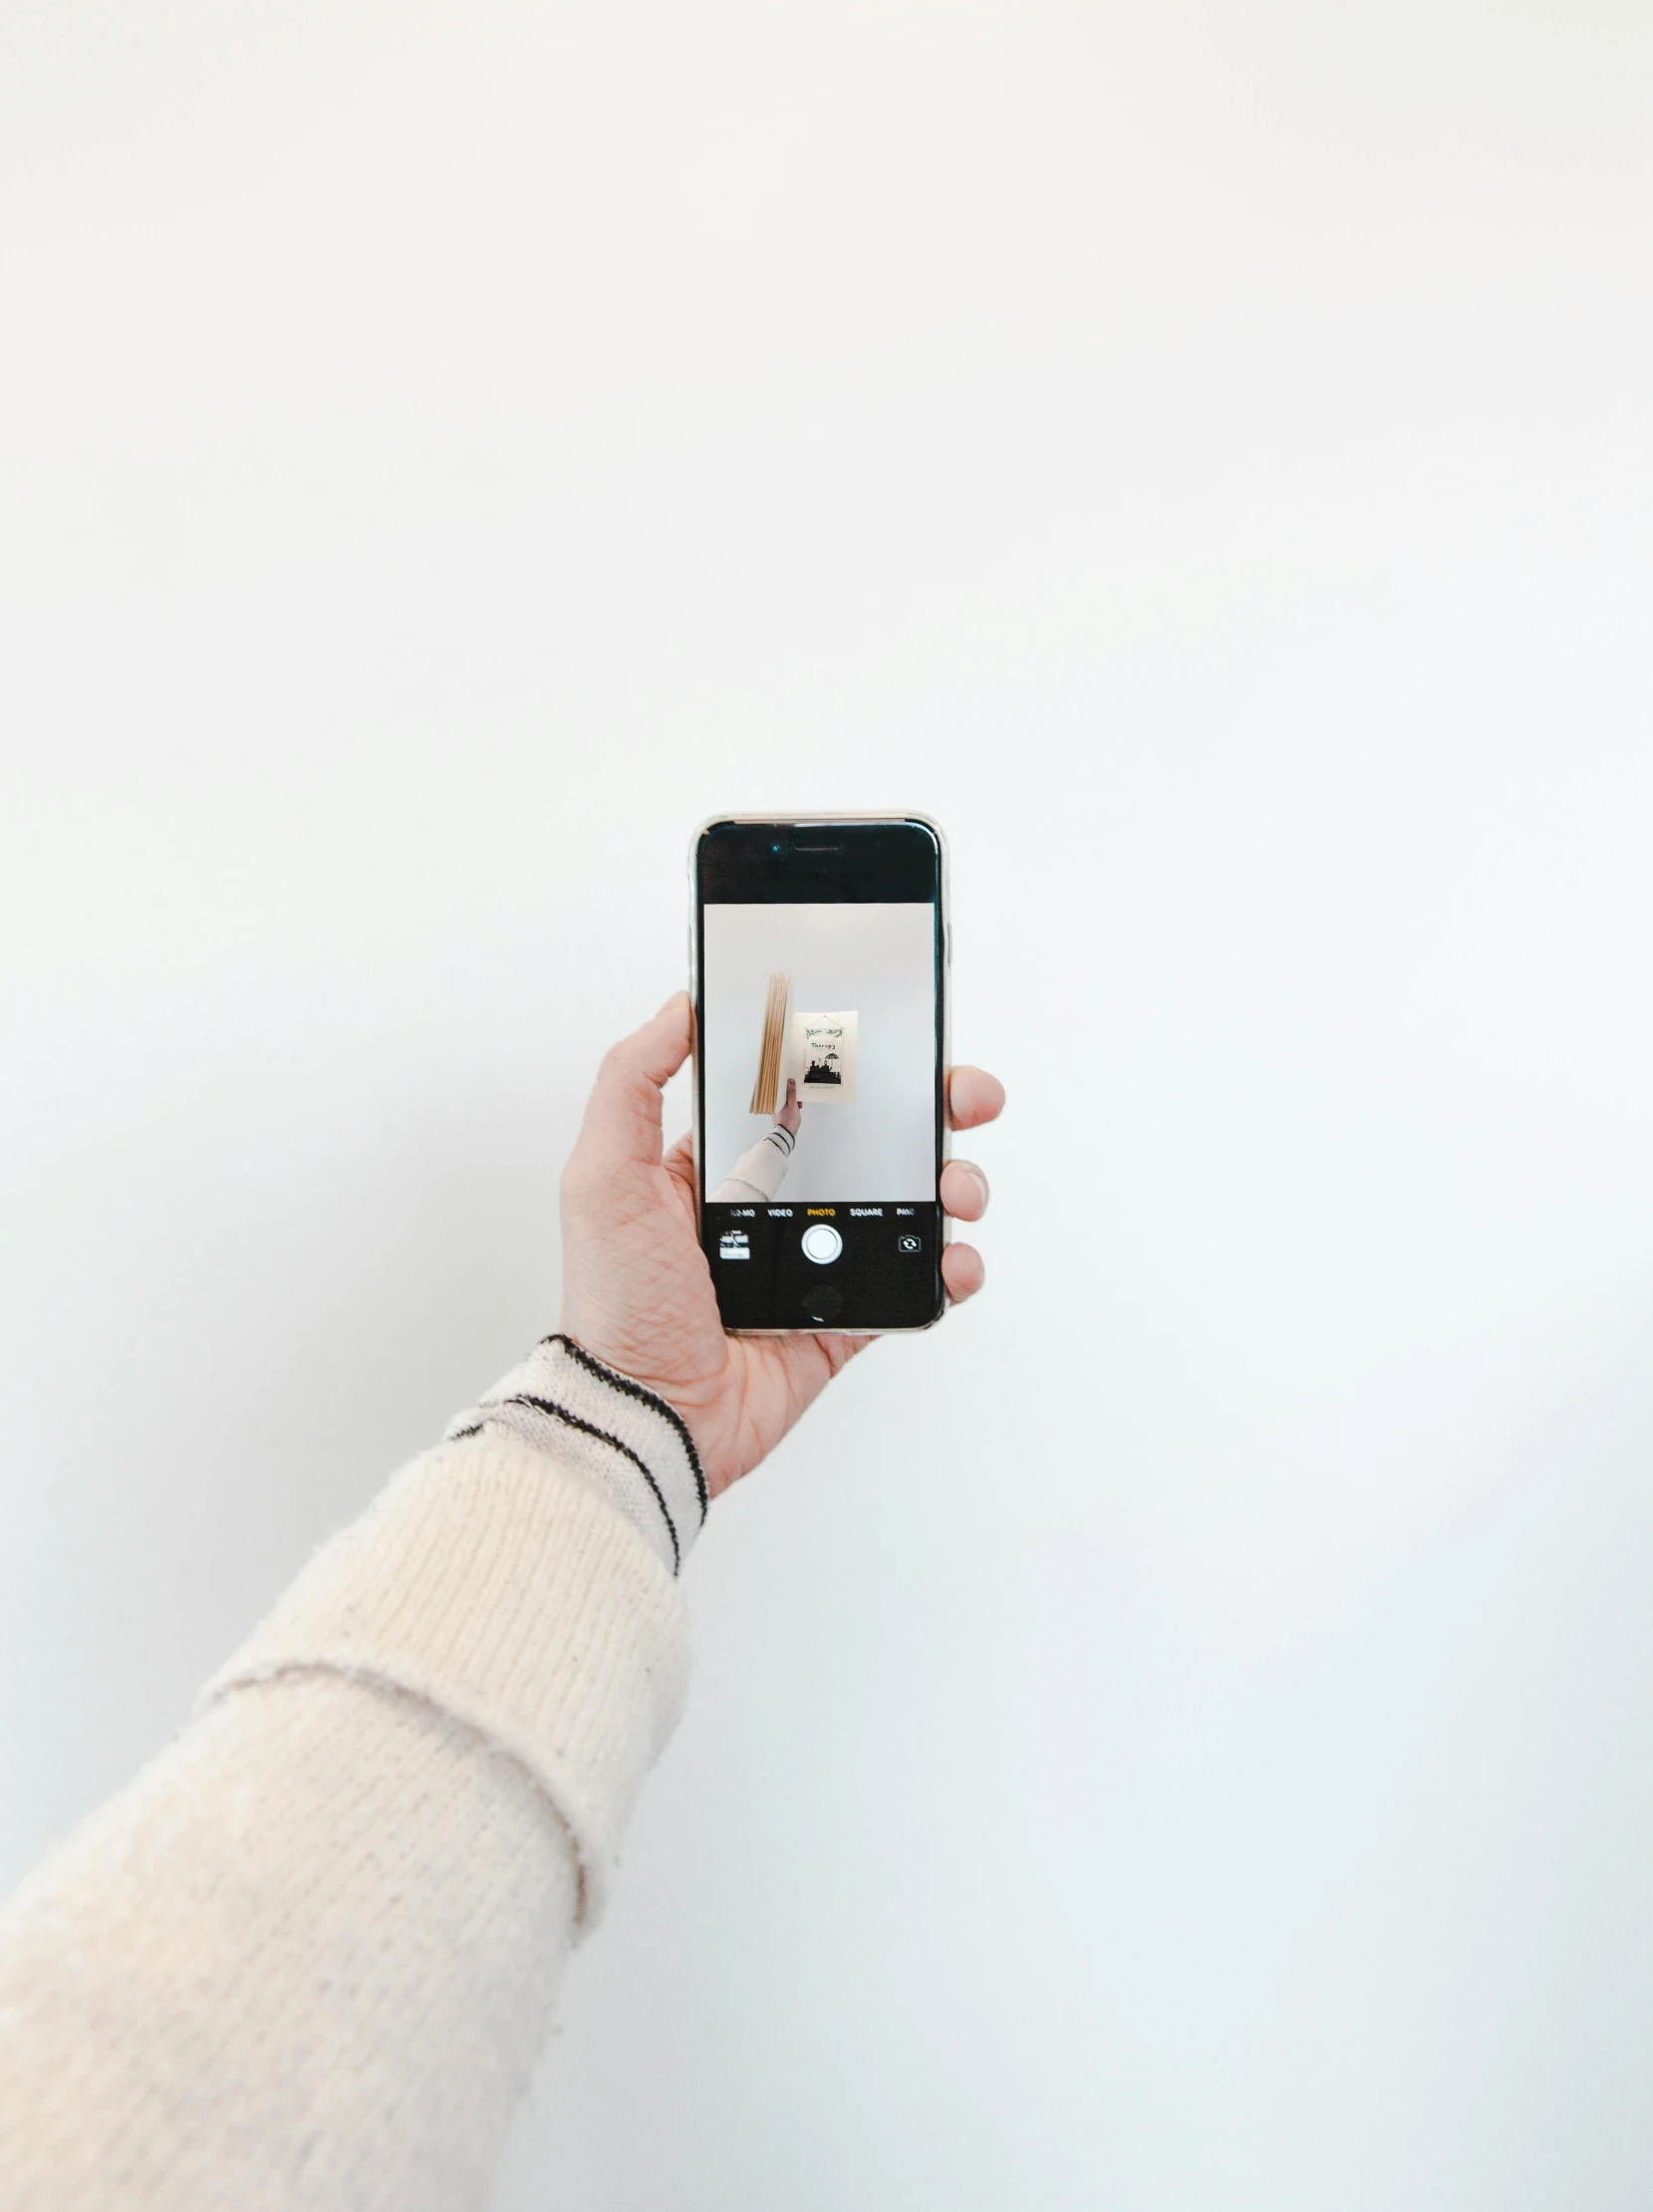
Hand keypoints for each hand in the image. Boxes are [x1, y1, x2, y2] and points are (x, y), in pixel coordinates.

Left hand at [559, 992, 1004, 1497]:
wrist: (645, 1414)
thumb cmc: (614, 1302)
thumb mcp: (602, 1175)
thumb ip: (632, 1082)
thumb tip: (678, 1007)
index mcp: (723, 1162)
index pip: (803, 1090)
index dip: (854, 1059)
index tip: (898, 1036)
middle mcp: (777, 1203)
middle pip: (875, 1138)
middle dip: (932, 1109)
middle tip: (963, 1099)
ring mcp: (818, 1260)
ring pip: (908, 1202)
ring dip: (952, 1182)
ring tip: (957, 1189)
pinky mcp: (847, 1317)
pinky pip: (914, 1281)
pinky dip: (949, 1265)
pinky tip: (951, 1256)